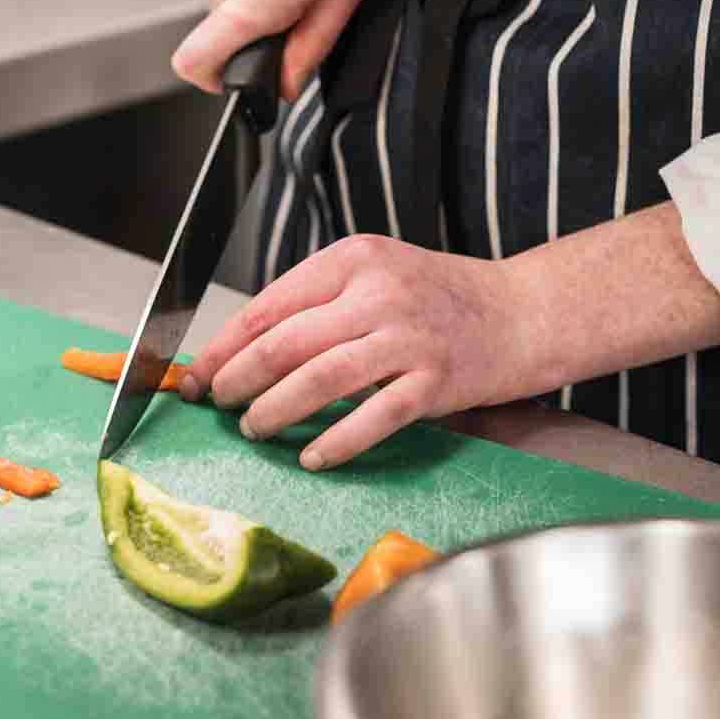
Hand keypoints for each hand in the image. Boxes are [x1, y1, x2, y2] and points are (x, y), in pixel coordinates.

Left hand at [178, 206, 719, 469]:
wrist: (523, 313)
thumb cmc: (440, 300)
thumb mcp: (376, 277)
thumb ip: (319, 305)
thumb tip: (243, 350)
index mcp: (353, 260)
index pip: (268, 306)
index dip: (224, 347)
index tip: (196, 374)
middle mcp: (377, 293)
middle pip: (283, 343)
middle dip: (237, 380)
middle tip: (217, 404)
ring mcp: (407, 337)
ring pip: (318, 380)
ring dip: (274, 410)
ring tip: (253, 429)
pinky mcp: (434, 380)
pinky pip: (371, 418)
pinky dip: (335, 442)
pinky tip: (311, 457)